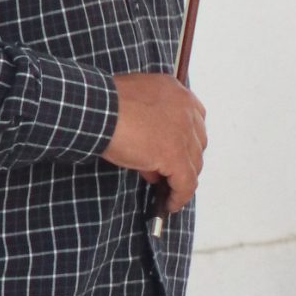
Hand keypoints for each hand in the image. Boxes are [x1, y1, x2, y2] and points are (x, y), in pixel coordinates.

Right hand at [102, 72, 207, 214]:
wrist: (98, 110)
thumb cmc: (106, 103)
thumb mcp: (135, 106)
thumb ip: (150, 124)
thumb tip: (152, 160)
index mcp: (176, 91)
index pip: (194, 119)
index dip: (186, 139)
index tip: (177, 150)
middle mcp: (186, 109)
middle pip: (197, 142)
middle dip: (185, 158)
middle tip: (168, 171)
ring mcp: (183, 133)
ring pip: (194, 164)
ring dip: (181, 178)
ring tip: (167, 189)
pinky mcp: (175, 155)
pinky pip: (186, 183)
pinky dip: (180, 196)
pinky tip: (171, 203)